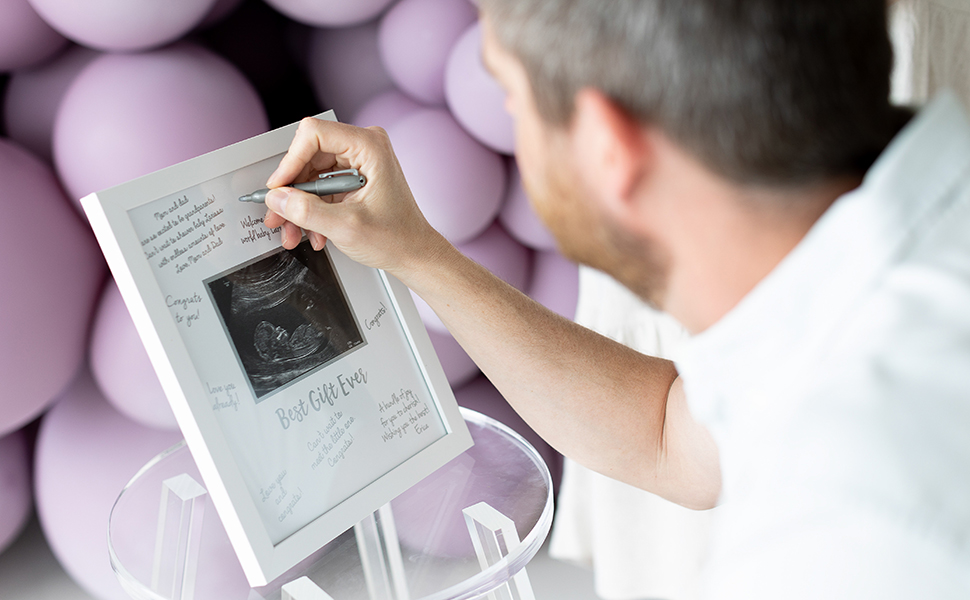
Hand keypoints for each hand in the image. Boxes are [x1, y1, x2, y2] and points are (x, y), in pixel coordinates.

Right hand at [263, 117, 444, 275]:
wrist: (413, 254)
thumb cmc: (397, 238)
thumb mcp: (345, 227)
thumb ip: (306, 211)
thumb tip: (278, 198)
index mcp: (369, 146)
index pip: (313, 134)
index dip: (290, 161)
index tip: (280, 188)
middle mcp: (363, 147)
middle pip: (307, 155)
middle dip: (291, 191)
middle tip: (279, 215)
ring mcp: (357, 161)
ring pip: (309, 173)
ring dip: (298, 205)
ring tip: (295, 231)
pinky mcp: (351, 177)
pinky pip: (319, 185)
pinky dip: (310, 209)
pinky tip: (312, 230)